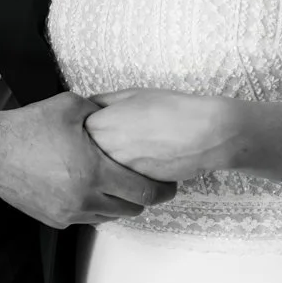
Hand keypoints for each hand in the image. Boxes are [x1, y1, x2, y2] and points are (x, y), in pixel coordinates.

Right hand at [0, 93, 177, 229]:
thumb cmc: (28, 126)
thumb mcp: (72, 106)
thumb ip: (103, 112)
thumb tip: (120, 114)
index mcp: (94, 171)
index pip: (143, 192)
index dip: (162, 190)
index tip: (170, 186)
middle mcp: (83, 197)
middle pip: (131, 209)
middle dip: (142, 198)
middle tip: (145, 184)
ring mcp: (68, 212)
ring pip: (109, 216)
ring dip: (117, 203)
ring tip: (115, 185)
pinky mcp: (53, 218)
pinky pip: (85, 218)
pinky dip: (93, 206)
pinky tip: (88, 189)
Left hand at [83, 89, 237, 182]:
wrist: (203, 133)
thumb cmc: (170, 109)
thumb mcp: (131, 95)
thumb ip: (103, 102)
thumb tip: (87, 107)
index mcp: (96, 125)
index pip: (77, 135)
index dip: (92, 133)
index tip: (106, 129)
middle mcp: (99, 151)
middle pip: (88, 156)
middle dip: (99, 151)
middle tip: (127, 141)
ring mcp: (115, 172)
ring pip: (104, 172)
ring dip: (114, 166)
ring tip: (139, 151)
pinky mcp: (132, 187)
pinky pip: (122, 183)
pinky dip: (130, 177)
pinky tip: (148, 164)